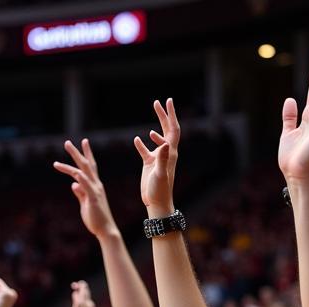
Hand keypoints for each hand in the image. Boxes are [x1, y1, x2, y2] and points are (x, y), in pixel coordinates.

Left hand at [53, 138, 118, 238]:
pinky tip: (76, 173)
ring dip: (75, 160)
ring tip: (65, 152)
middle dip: (77, 153)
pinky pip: (87, 186)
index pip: (90, 167)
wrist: (105, 230)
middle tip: (67, 143)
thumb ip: (80, 193)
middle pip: (86, 165)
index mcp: (94, 186)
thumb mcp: (85, 203)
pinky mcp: (93, 198)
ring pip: (84, 172)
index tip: (83, 142)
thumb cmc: (96, 218)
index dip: (86, 154)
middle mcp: (96, 185)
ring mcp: (95, 191)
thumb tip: (73, 184)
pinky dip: (82, 179)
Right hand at [133, 98, 179, 212]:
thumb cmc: (159, 191)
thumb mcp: (160, 174)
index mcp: (170, 153)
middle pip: (167, 130)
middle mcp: (166, 154)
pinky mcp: (149, 165)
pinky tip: (136, 140)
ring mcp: (158, 159)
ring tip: (153, 112)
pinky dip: (141, 144)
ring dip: (156, 125)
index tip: (167, 100)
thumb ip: (163, 159)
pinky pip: (145, 151)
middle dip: (164, 115)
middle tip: (158, 102)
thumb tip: (166, 143)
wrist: (156, 204)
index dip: (171, 115)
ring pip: (158, 138)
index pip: (173, 130)